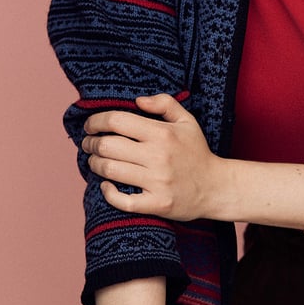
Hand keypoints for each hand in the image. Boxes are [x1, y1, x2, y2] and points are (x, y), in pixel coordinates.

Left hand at [82, 94, 223, 219]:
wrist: (216, 187)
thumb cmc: (197, 152)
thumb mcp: (187, 121)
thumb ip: (164, 103)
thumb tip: (137, 100)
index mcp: (162, 133)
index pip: (117, 121)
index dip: (96, 121)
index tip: (90, 126)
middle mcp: (158, 156)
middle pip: (108, 145)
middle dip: (91, 143)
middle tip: (88, 144)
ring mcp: (157, 182)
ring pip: (110, 170)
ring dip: (94, 165)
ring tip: (94, 161)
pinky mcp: (156, 204)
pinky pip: (122, 200)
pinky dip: (107, 192)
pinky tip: (105, 185)